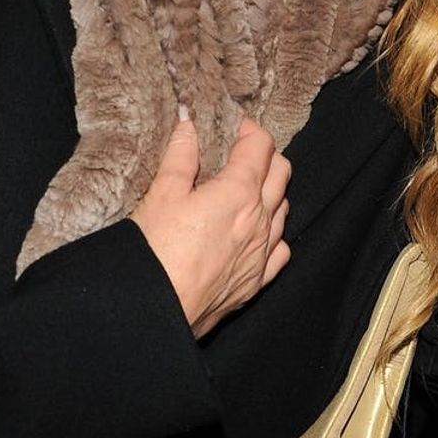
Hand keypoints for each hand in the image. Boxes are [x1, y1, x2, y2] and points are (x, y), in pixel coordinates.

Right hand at [131, 114, 290, 337]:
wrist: (153, 314)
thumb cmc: (154, 251)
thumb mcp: (161, 194)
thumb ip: (181, 155)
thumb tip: (189, 124)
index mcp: (240, 192)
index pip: (261, 145)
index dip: (248, 129)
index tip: (231, 127)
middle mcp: (261, 221)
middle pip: (281, 172)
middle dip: (264, 155)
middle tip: (237, 153)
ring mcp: (263, 254)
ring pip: (284, 209)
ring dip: (270, 192)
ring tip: (242, 190)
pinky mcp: (256, 283)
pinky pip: (280, 249)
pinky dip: (272, 233)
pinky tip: (254, 233)